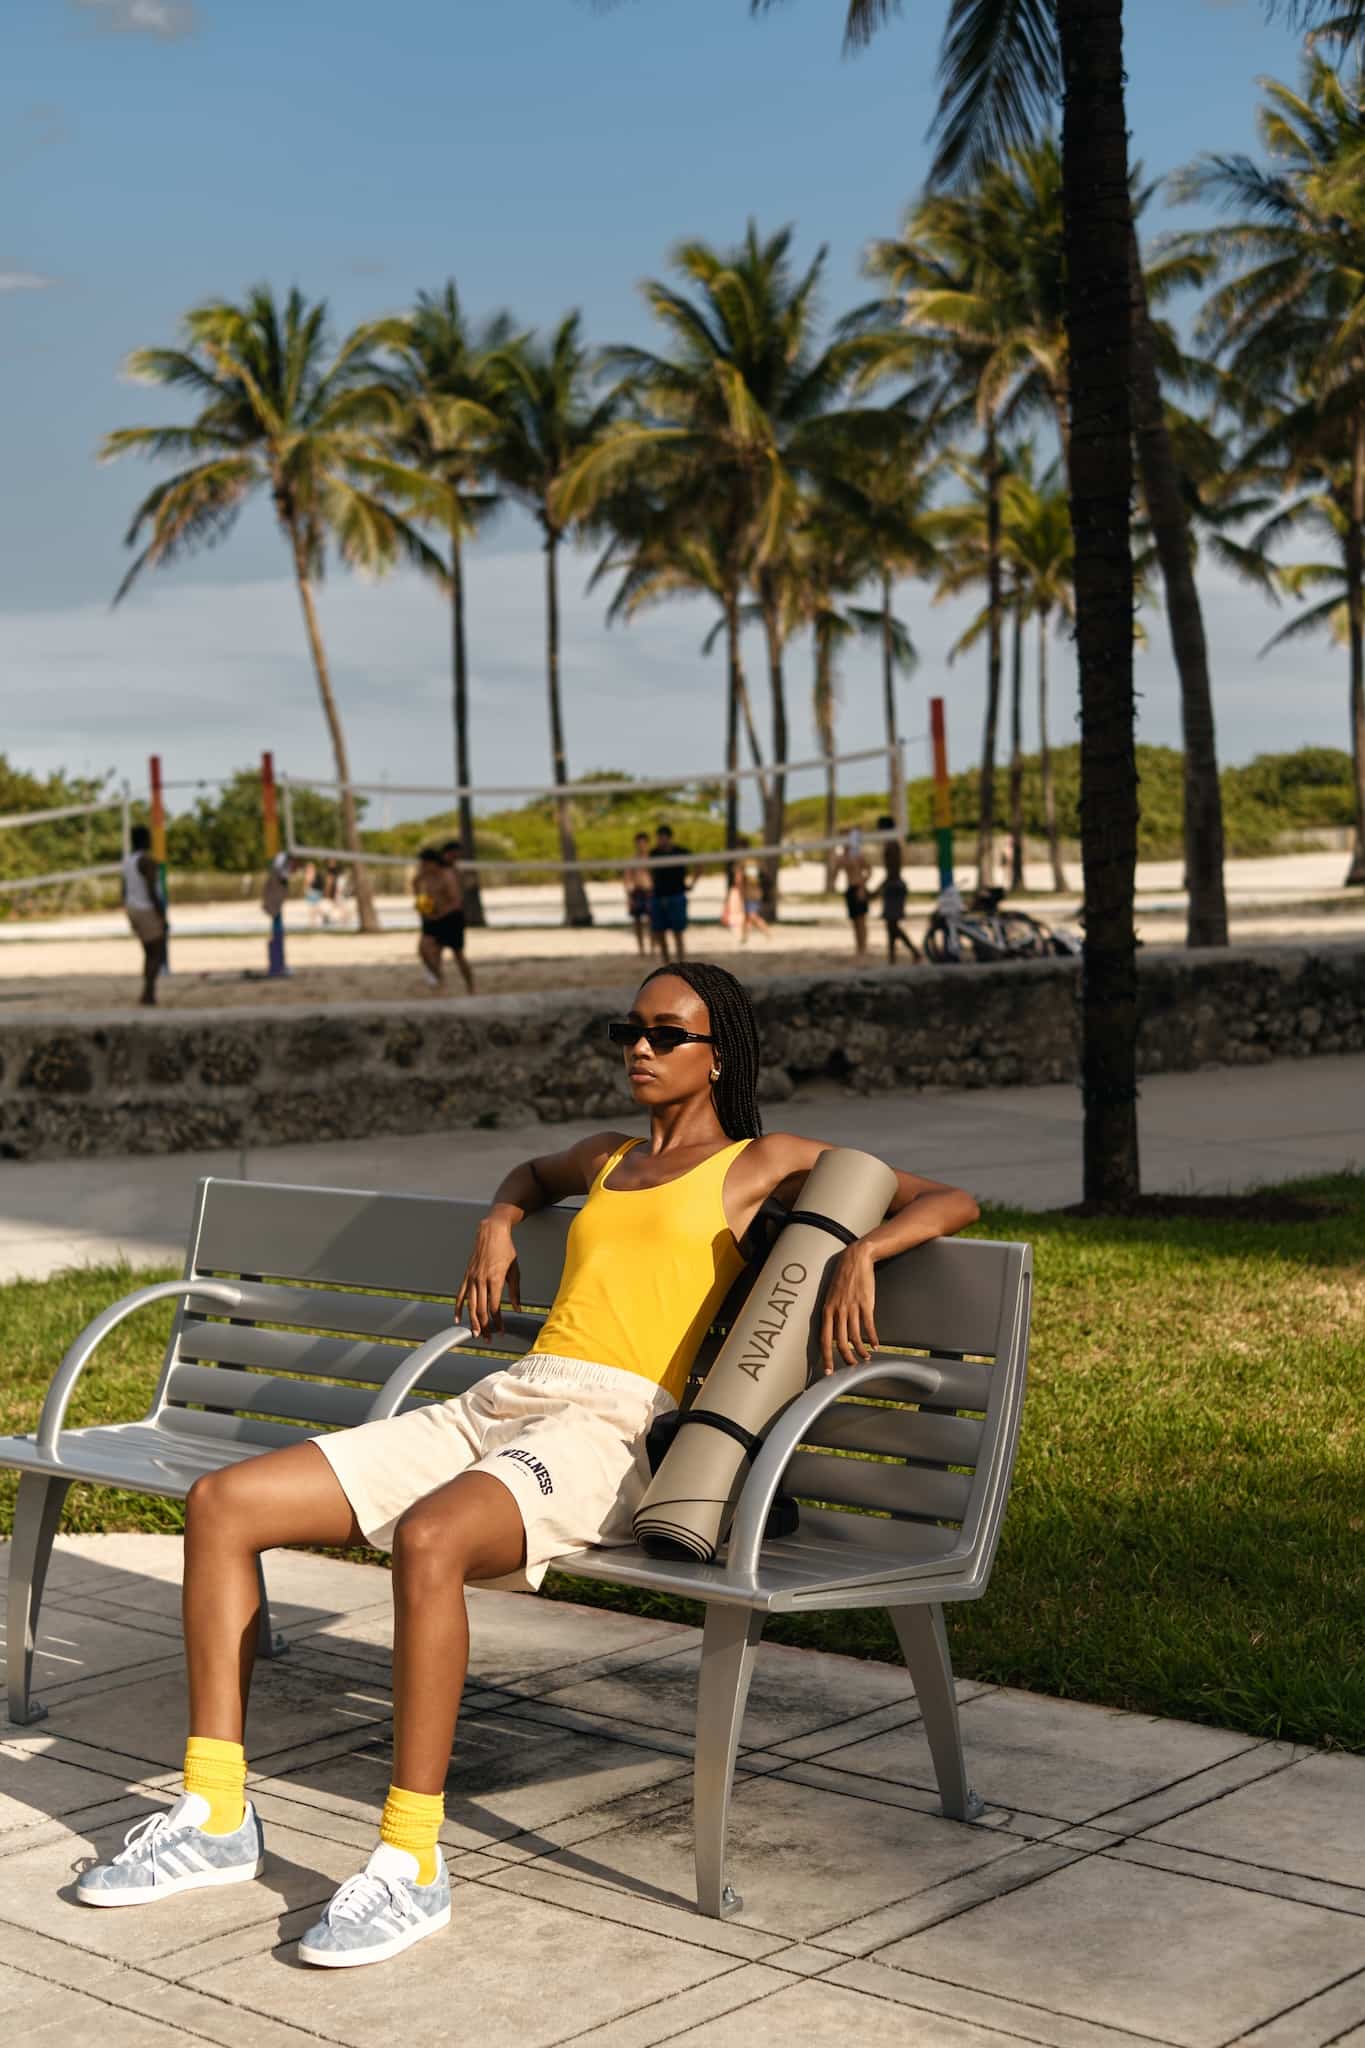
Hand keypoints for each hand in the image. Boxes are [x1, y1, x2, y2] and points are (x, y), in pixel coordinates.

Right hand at [454, 1220, 520, 1336]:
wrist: (491, 1232)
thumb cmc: (506, 1249)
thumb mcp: (515, 1270)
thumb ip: (515, 1291)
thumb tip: (518, 1308)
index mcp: (495, 1279)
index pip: (495, 1307)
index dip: (498, 1321)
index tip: (501, 1330)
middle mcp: (481, 1280)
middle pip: (481, 1309)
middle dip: (485, 1326)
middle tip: (488, 1338)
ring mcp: (472, 1278)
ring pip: (470, 1305)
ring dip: (472, 1321)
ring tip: (475, 1333)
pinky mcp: (467, 1275)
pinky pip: (461, 1295)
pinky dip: (458, 1308)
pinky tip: (458, 1319)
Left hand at [819, 1244, 878, 1373]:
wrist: (855, 1259)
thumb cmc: (843, 1278)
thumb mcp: (831, 1296)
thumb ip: (831, 1314)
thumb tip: (833, 1334)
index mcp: (827, 1309)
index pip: (824, 1338)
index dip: (826, 1356)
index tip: (828, 1370)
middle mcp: (838, 1310)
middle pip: (840, 1342)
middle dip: (846, 1358)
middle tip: (851, 1367)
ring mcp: (852, 1307)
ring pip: (855, 1337)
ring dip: (861, 1351)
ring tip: (865, 1358)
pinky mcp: (866, 1304)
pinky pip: (869, 1326)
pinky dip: (873, 1338)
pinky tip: (875, 1345)